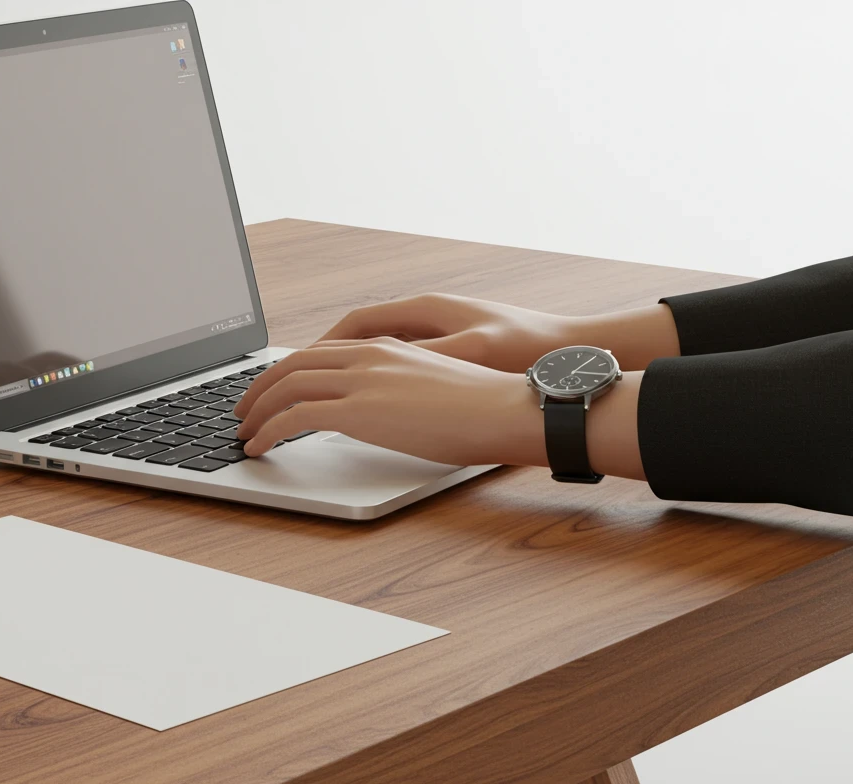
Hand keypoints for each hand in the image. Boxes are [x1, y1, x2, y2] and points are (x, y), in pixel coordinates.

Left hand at [233, 337, 546, 465]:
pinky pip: (294, 416)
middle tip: (244, 409)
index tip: (274, 389)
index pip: (321, 351)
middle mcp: (368, 355)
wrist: (504, 409)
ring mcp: (362, 380)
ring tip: (243, 433)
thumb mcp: (434, 389)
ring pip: (286, 385)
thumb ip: (402, 392)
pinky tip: (258, 447)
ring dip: (257, 410)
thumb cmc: (484, 409)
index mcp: (387, 348)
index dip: (289, 370)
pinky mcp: (359, 410)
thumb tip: (388, 415)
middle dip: (260, 387)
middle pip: (294, 362)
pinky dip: (268, 431)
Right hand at [318, 294, 681, 371]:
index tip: (289, 375)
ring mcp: (435, 332)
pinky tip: (362, 403)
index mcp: (424, 312)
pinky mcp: (448, 351)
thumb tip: (377, 372)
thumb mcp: (471, 352)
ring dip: (338, 370)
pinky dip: (368, 379)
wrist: (569, 350)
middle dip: (313, 362)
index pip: (352, 325)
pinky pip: (393, 361)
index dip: (316, 352)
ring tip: (310, 397)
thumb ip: (422, 360)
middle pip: (352, 336)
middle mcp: (424, 316)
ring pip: (370, 349)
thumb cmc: (526, 346)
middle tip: (282, 389)